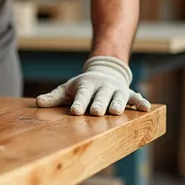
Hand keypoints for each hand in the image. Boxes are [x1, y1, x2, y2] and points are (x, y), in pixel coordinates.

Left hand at [35, 56, 150, 115]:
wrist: (104, 72)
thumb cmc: (83, 87)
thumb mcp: (67, 89)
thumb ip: (54, 97)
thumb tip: (37, 102)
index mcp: (86, 86)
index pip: (82, 95)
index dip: (79, 103)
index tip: (75, 111)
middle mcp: (102, 87)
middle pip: (100, 97)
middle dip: (98, 104)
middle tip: (96, 112)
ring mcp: (116, 90)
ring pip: (118, 97)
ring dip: (117, 103)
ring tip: (116, 111)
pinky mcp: (128, 94)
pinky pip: (135, 98)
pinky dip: (141, 102)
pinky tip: (146, 108)